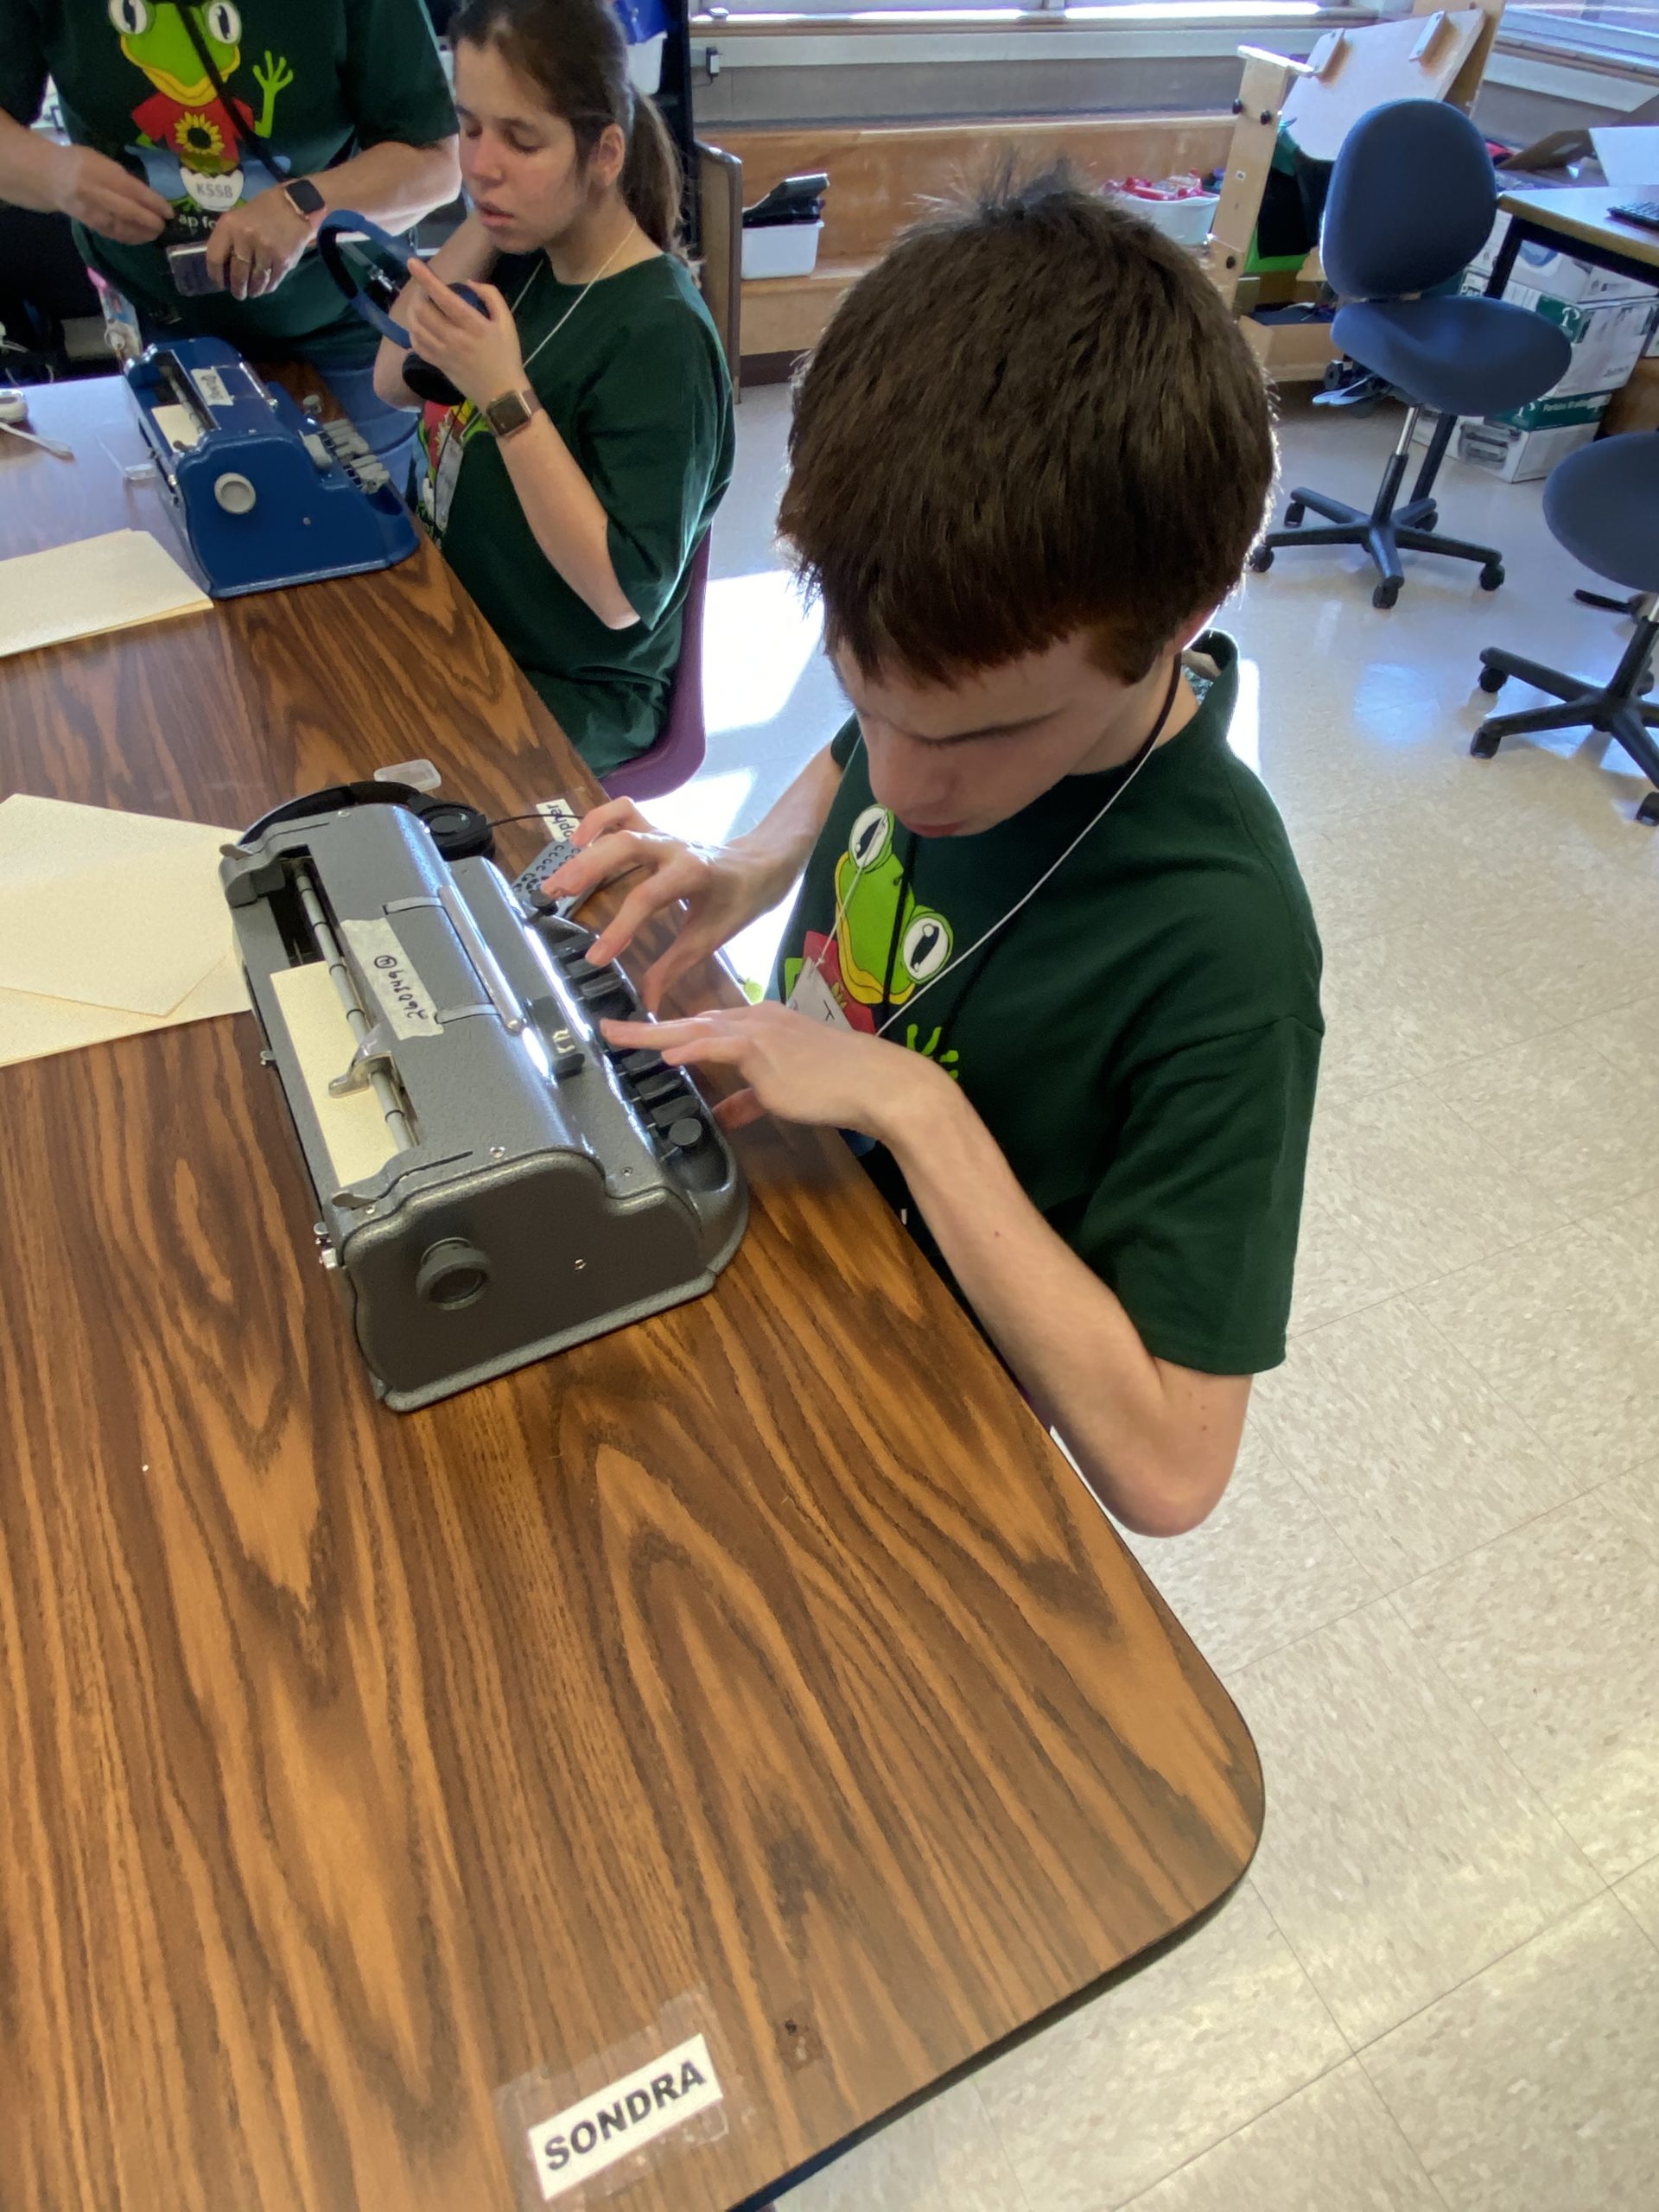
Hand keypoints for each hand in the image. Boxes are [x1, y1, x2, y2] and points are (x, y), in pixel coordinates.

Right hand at [52, 143, 170, 244]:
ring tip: (157, 233)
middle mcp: (94, 192)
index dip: (152, 202)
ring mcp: (91, 211)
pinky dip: (131, 237)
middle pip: (127, 211)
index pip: (131, 189)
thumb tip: (149, 196)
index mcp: (98, 171)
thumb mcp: (101, 160)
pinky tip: (143, 237)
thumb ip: (121, 177)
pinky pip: (114, 234)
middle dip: (150, 220)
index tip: (169, 211)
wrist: (50, 177)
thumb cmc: (80, 163)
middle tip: (165, 225)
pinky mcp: (90, 224)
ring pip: (122, 227)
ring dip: (143, 233)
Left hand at [205, 187, 312, 300]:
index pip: (215, 258)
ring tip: (252, 292)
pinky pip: (272, 281)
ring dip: (253, 291)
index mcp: (230, 225)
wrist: (296, 204)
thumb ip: (230, 239)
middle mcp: (246, 238)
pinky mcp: (283, 260)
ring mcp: (265, 251)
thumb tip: (225, 267)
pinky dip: (267, 287)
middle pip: (237, 274)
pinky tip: (265, 285)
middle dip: (237, 289)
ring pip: (255, 281)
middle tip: (239, 294)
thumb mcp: (240, 217)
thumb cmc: (265, 209)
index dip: (216, 275)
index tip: (220, 283)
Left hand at [401, 258, 526, 413]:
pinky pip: (417, 346)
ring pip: (416, 327)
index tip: (412, 262)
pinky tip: (418, 326)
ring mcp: (443, 353)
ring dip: (413, 311)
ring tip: (419, 305)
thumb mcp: (507, 322)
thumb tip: (468, 282)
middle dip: (418, 294)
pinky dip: (413, 332)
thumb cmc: (506, 355)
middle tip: (424, 290)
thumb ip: (491, 296)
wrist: (502, 393)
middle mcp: (454, 338)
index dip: (425, 278)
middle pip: (423, 310)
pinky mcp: (438, 365)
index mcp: (472, 325)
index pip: (443, 296)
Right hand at [546, 797, 779, 1013]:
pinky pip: (624, 811)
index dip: (619, 928)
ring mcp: (664, 833)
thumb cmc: (739, 902)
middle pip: (625, 846)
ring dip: (585, 847)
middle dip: (588, 868)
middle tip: (555, 896)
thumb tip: (647, 1003)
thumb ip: (674, 967)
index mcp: (693, 874)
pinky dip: (599, 820)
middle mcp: (675, 847)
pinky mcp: (656, 827)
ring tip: (556, 880)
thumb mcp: (711, 938)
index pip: (647, 897)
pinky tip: (578, 842)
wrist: (762, 863)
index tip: (595, 959)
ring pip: (620, 824)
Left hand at [601, 1002, 952, 1140]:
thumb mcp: (783, 1093)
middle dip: (646, 1027)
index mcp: (762, 1025)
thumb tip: (726, 1115)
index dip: (672, 1032)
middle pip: (691, 1022)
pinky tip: (668, 1056)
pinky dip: (692, 1050)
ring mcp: (760, 1032)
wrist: (875, 1082)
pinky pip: (720, 1047)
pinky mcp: (766, 1049)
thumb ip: (749, 1100)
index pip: (707, 1026)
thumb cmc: (838, 1086)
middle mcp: (756, 1020)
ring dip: (653, 1034)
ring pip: (696, 1029)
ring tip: (617, 1038)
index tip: (644, 1036)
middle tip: (608, 1029)